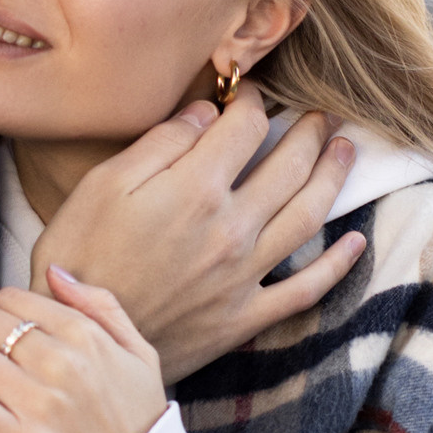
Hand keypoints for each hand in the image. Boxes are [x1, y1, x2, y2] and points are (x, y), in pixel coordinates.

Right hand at [32, 90, 364, 383]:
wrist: (77, 338)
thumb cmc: (77, 256)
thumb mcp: (102, 186)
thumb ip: (159, 144)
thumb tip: (205, 114)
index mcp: (195, 189)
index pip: (244, 128)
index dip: (251, 101)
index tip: (249, 93)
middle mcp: (231, 228)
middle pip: (289, 166)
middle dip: (309, 132)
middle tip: (321, 114)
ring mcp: (243, 274)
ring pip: (308, 217)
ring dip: (333, 178)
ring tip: (345, 152)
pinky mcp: (244, 316)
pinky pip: (305, 289)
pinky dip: (336, 265)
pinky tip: (355, 244)